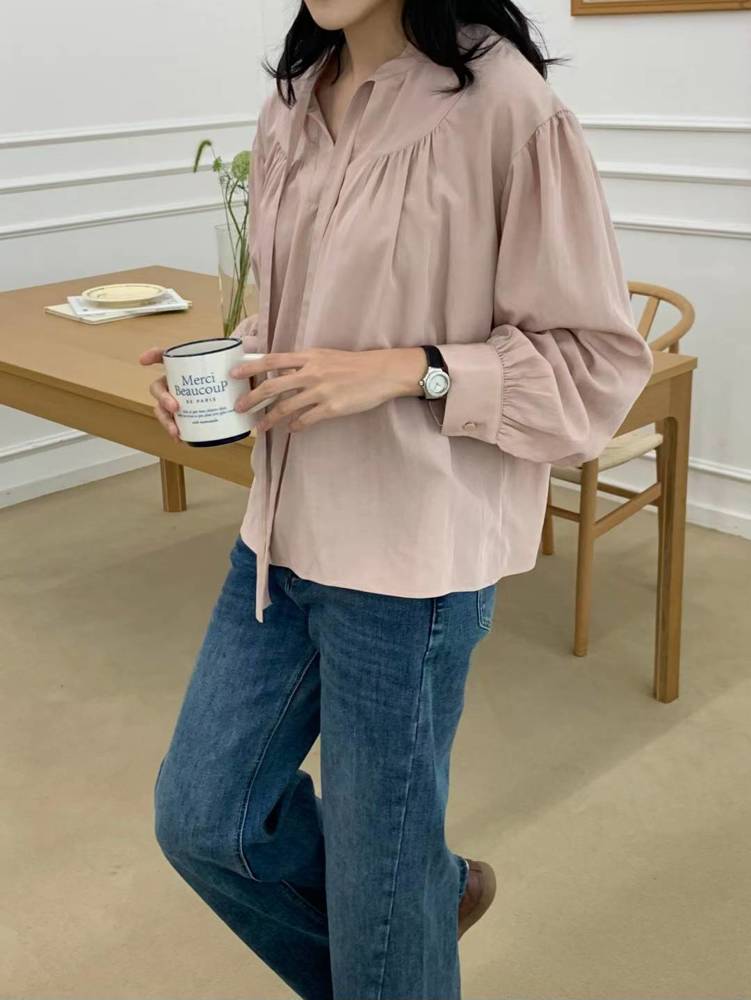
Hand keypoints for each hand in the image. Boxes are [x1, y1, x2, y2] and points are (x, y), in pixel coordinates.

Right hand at [137, 316, 260, 440]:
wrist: (241, 394)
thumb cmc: (236, 376)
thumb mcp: (240, 365)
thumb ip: (244, 358)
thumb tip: (249, 351)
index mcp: (187, 364)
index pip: (166, 355)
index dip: (153, 355)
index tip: (143, 360)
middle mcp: (177, 381)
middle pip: (159, 386)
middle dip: (162, 397)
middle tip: (175, 407)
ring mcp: (179, 399)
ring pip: (162, 408)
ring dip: (165, 419)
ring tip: (176, 431)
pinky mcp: (186, 415)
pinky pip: (174, 424)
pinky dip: (174, 431)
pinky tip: (180, 439)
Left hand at [229, 346, 425, 432]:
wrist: (381, 372)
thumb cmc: (352, 364)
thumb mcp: (325, 356)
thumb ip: (303, 364)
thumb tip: (281, 373)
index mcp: (308, 357)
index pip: (272, 361)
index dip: (251, 367)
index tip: (234, 374)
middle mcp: (311, 373)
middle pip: (273, 386)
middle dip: (252, 398)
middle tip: (239, 407)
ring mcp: (321, 391)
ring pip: (286, 408)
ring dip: (269, 419)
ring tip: (260, 427)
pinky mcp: (331, 408)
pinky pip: (306, 420)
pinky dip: (295, 426)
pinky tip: (291, 430)